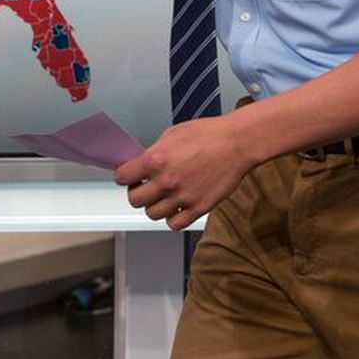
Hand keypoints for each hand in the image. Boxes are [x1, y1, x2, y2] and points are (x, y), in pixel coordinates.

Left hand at [114, 113, 257, 230]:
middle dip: (137, 193)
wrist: (237, 143)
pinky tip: (177, 206)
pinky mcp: (198, 208)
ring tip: (162, 196)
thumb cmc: (207, 134)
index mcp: (155, 160)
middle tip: (145, 187)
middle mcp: (165, 181)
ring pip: (152, 214)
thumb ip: (154, 152)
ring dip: (154, 206)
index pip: (122, 177)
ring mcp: (182, 197)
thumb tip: (141, 165)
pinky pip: (174, 224)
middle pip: (134, 200)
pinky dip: (172, 217)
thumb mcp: (172, 135)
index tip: (128, 176)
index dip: (124, 176)